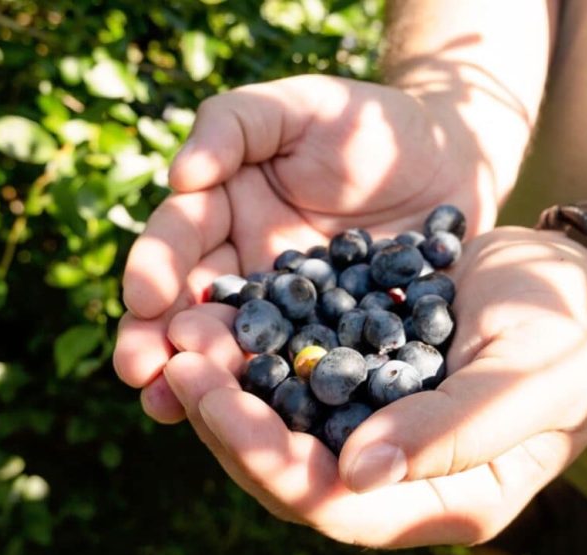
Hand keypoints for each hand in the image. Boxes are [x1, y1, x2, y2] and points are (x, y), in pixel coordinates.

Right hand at [113, 75, 496, 422]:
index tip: (144, 297)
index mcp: (225, 205)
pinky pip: (298, 364)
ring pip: (234, 342)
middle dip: (160, 336)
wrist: (447, 157)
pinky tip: (254, 418)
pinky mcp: (330, 336)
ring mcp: (287, 307)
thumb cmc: (368, 122)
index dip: (156, 264)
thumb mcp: (300, 104)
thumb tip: (180, 174)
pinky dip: (273, 392)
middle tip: (139, 372)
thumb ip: (235, 124)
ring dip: (200, 374)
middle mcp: (245, 261)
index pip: (180, 235)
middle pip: (191, 299)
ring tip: (167, 407)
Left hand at [159, 227, 586, 546]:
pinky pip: (300, 367)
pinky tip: (227, 307)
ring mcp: (377, 422)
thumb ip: (452, 434)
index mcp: (443, 498)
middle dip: (230, 419)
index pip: (335, 507)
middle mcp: (398, 472)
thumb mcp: (527, 383)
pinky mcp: (365, 373)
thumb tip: (356, 475)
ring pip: (284, 419)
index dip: (269, 464)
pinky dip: (261, 343)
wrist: (576, 285)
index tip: (217, 403)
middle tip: (181, 358)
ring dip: (232, 380)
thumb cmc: (572, 340)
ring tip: (188, 329)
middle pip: (291, 469)